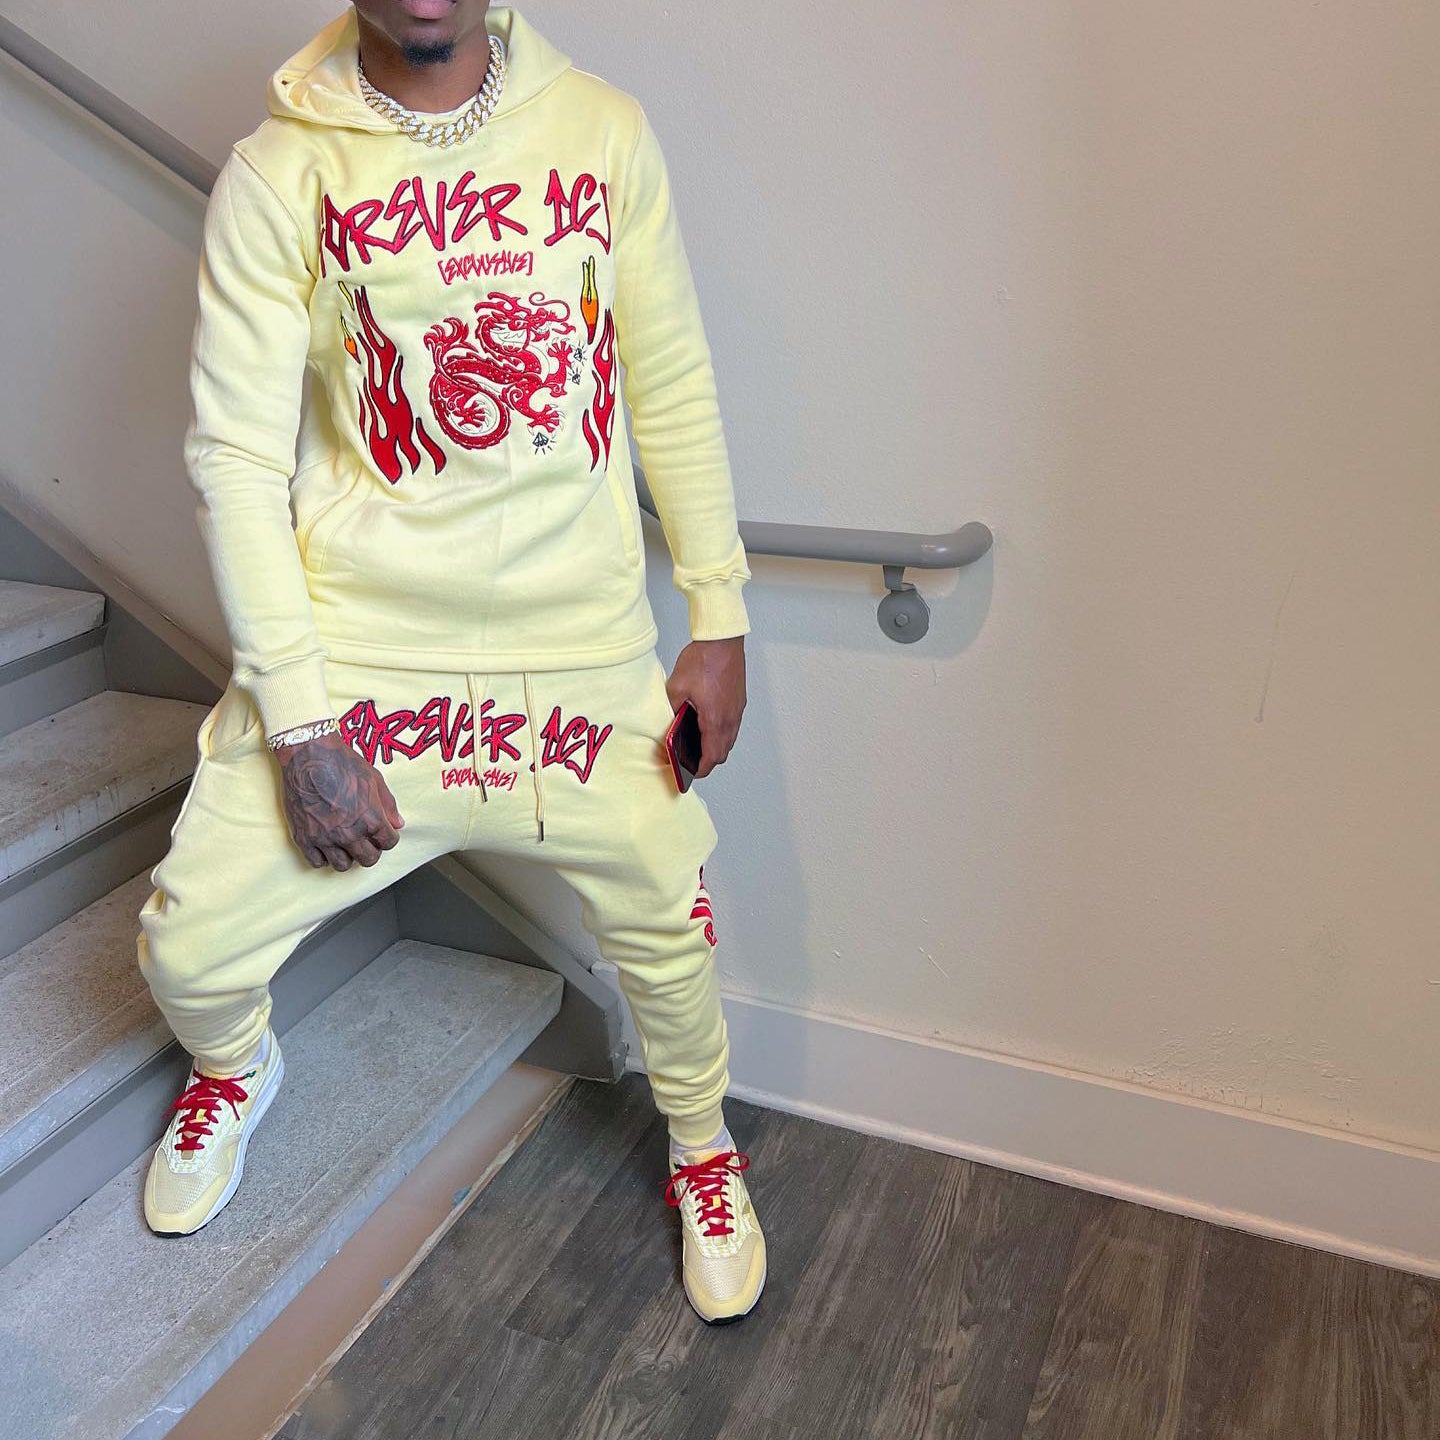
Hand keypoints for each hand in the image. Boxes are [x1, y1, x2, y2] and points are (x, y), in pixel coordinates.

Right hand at [273, 730, 405, 870]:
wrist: (308, 755)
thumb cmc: (343, 763)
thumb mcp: (374, 780)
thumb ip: (388, 805)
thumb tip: (398, 823)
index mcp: (371, 819)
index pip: (389, 843)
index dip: (388, 837)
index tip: (383, 832)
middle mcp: (349, 833)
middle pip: (368, 859)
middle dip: (371, 850)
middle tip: (366, 840)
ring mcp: (325, 838)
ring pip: (343, 866)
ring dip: (348, 856)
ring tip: (346, 843)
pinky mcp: (304, 837)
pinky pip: (316, 862)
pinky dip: (323, 857)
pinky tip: (327, 845)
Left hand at [665, 637, 745, 778]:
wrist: (722, 640)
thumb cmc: (703, 660)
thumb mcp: (676, 688)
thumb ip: (672, 711)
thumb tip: (669, 727)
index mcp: (715, 720)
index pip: (711, 757)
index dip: (700, 770)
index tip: (690, 774)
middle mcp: (730, 718)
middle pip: (722, 752)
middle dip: (707, 761)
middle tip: (691, 762)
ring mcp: (737, 710)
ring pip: (729, 740)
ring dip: (715, 747)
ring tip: (697, 746)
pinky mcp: (738, 701)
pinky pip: (732, 726)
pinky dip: (721, 733)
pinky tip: (707, 724)